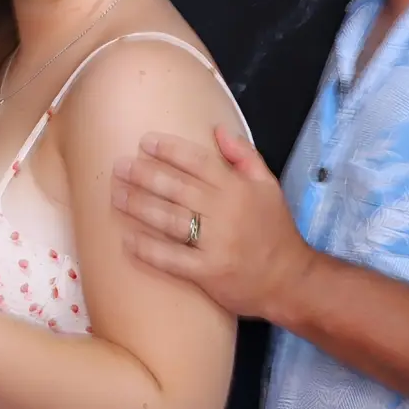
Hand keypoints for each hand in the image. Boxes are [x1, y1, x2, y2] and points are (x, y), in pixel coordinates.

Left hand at [112, 125, 316, 324]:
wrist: (291, 280)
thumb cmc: (275, 229)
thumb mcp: (268, 184)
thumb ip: (243, 154)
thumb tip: (217, 129)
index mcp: (236, 188)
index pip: (197, 162)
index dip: (169, 150)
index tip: (144, 142)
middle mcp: (223, 212)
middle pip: (176, 188)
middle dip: (144, 175)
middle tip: (119, 166)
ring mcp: (214, 244)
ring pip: (169, 220)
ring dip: (139, 206)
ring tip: (116, 195)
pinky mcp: (207, 273)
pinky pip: (172, 258)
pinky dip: (148, 249)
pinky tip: (127, 239)